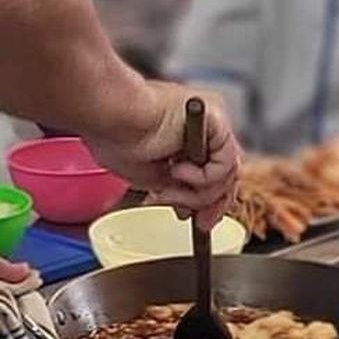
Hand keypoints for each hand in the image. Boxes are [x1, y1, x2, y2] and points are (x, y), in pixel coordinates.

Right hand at [84, 82, 240, 228]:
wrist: (112, 117)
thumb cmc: (116, 139)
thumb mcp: (153, 176)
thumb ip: (178, 188)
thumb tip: (192, 207)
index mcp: (186, 133)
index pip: (213, 170)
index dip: (207, 200)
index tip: (198, 221)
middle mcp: (202, 126)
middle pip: (225, 173)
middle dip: (210, 203)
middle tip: (198, 222)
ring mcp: (210, 121)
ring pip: (226, 172)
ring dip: (198, 193)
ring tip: (168, 190)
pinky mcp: (215, 119)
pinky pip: (225, 161)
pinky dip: (203, 177)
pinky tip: (177, 170)